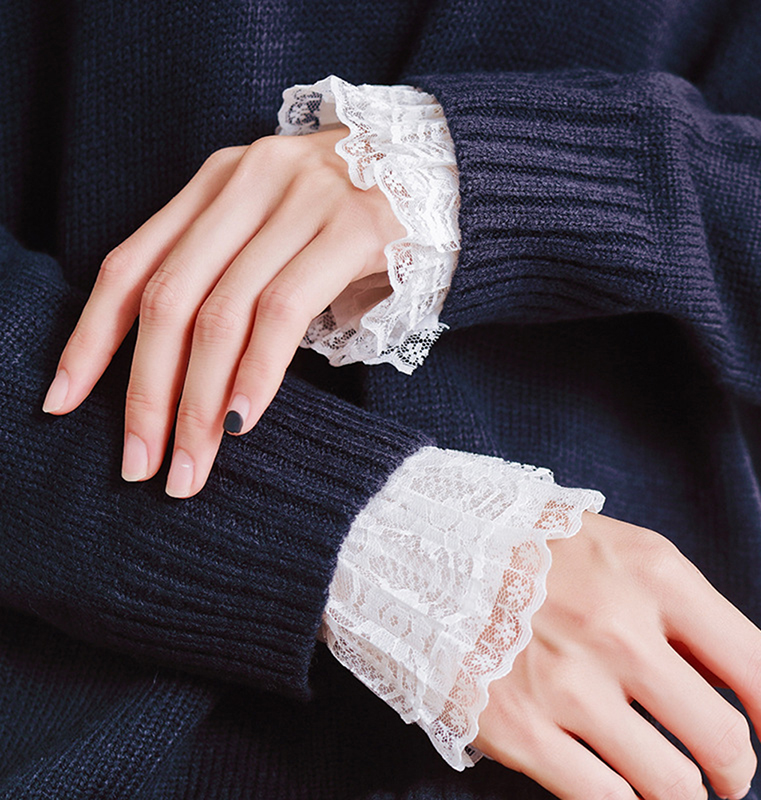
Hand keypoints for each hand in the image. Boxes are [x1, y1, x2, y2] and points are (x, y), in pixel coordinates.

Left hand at [42, 127, 403, 496]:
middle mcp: (246, 182)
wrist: (442, 167)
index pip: (130, 265)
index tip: (65, 404)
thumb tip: (184, 375)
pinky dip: (256, 373)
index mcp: (215, 184)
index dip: (91, 339)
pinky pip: (285, 311)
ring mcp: (300, 201)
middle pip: (169, 298)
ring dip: (198, 402)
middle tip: (140, 464)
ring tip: (192, 465)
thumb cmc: (351, 219)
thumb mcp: (276, 236)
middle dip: (145, 393)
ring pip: (222, 313)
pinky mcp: (351, 228)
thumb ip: (230, 278)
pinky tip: (242, 420)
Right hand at [475, 513, 760, 799]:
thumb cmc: (528, 547)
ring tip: (675, 785)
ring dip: (684, 794)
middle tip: (726, 775)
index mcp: (649, 573)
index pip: (754, 664)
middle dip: (735, 769)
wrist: (427, 549)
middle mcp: (616, 629)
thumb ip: (674, 603)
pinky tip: (623, 790)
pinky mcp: (519, 728)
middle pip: (720, 738)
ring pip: (670, 784)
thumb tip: (731, 679)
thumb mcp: (611, 545)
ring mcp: (566, 684)